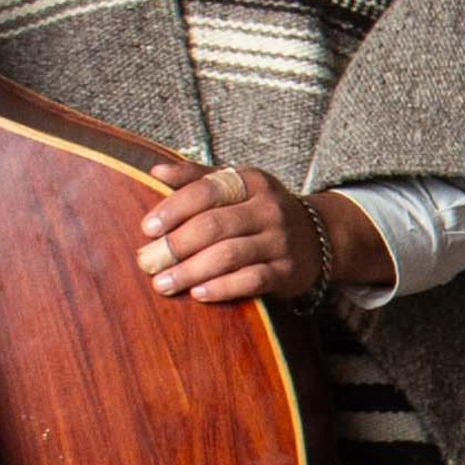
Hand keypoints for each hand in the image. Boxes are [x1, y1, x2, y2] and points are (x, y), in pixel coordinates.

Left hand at [137, 164, 385, 309]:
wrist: (318, 237)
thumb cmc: (260, 210)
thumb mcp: (237, 185)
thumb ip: (197, 178)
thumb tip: (155, 170)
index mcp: (250, 182)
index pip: (206, 190)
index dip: (173, 208)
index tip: (147, 228)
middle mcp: (268, 208)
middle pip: (214, 225)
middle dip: (175, 246)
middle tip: (146, 262)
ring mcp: (280, 240)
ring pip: (230, 255)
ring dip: (191, 271)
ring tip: (162, 284)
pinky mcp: (287, 271)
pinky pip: (252, 280)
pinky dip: (222, 288)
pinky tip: (198, 294)